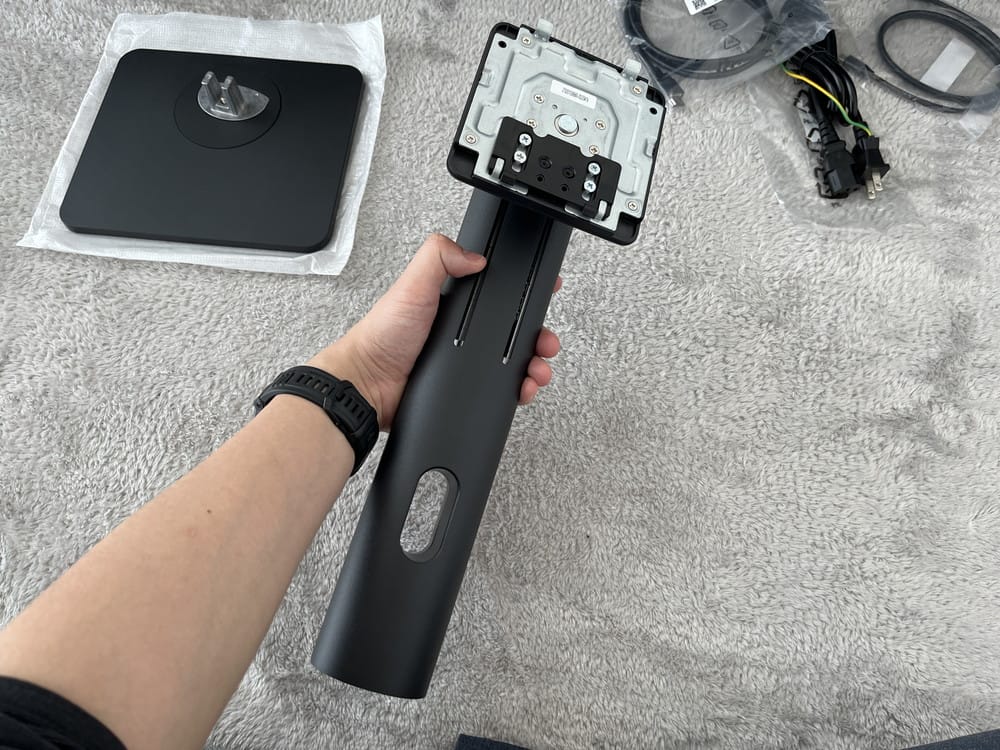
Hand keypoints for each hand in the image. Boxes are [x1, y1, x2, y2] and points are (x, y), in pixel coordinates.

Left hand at [310, 233, 561, 429]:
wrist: (368, 384)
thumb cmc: (382, 335)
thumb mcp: (411, 284)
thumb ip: (439, 257)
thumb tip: (475, 255)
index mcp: (454, 302)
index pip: (498, 292)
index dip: (524, 293)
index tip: (546, 291)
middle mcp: (462, 331)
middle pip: (514, 331)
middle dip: (538, 336)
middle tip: (546, 341)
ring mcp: (465, 361)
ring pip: (513, 362)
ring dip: (534, 365)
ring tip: (538, 370)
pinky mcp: (465, 387)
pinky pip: (501, 389)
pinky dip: (518, 390)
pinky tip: (523, 389)